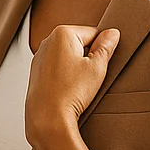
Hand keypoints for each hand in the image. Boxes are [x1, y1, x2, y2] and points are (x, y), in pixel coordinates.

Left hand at [25, 25, 119, 149]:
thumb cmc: (71, 92)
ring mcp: (40, 56)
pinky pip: (58, 67)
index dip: (102, 50)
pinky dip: (66, 75)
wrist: (48, 117)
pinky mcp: (37, 71)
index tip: (100, 65)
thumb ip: (106, 46)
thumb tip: (112, 33)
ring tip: (79, 83)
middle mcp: (47, 41)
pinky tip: (69, 88)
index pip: (94, 33)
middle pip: (80, 43)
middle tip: (90, 75)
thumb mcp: (97, 67)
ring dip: (78, 66)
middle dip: (88, 57)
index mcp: (62, 33)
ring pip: (69, 56)